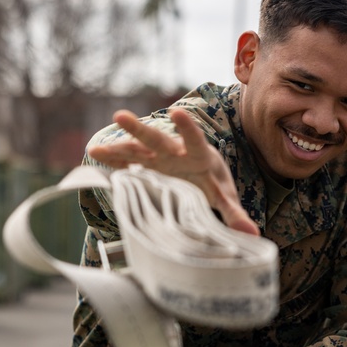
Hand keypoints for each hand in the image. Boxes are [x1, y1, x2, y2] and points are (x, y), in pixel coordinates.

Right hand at [88, 109, 258, 235]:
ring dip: (119, 146)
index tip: (177, 112)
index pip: (193, 139)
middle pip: (157, 138)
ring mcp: (156, 157)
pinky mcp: (144, 165)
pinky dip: (112, 158)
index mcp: (197, 154)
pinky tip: (95, 152)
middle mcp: (174, 151)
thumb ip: (234, 211)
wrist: (199, 173)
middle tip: (120, 115)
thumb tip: (251, 234)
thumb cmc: (213, 182)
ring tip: (97, 147)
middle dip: (139, 129)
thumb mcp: (224, 194)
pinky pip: (126, 161)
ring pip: (136, 149)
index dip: (186, 127)